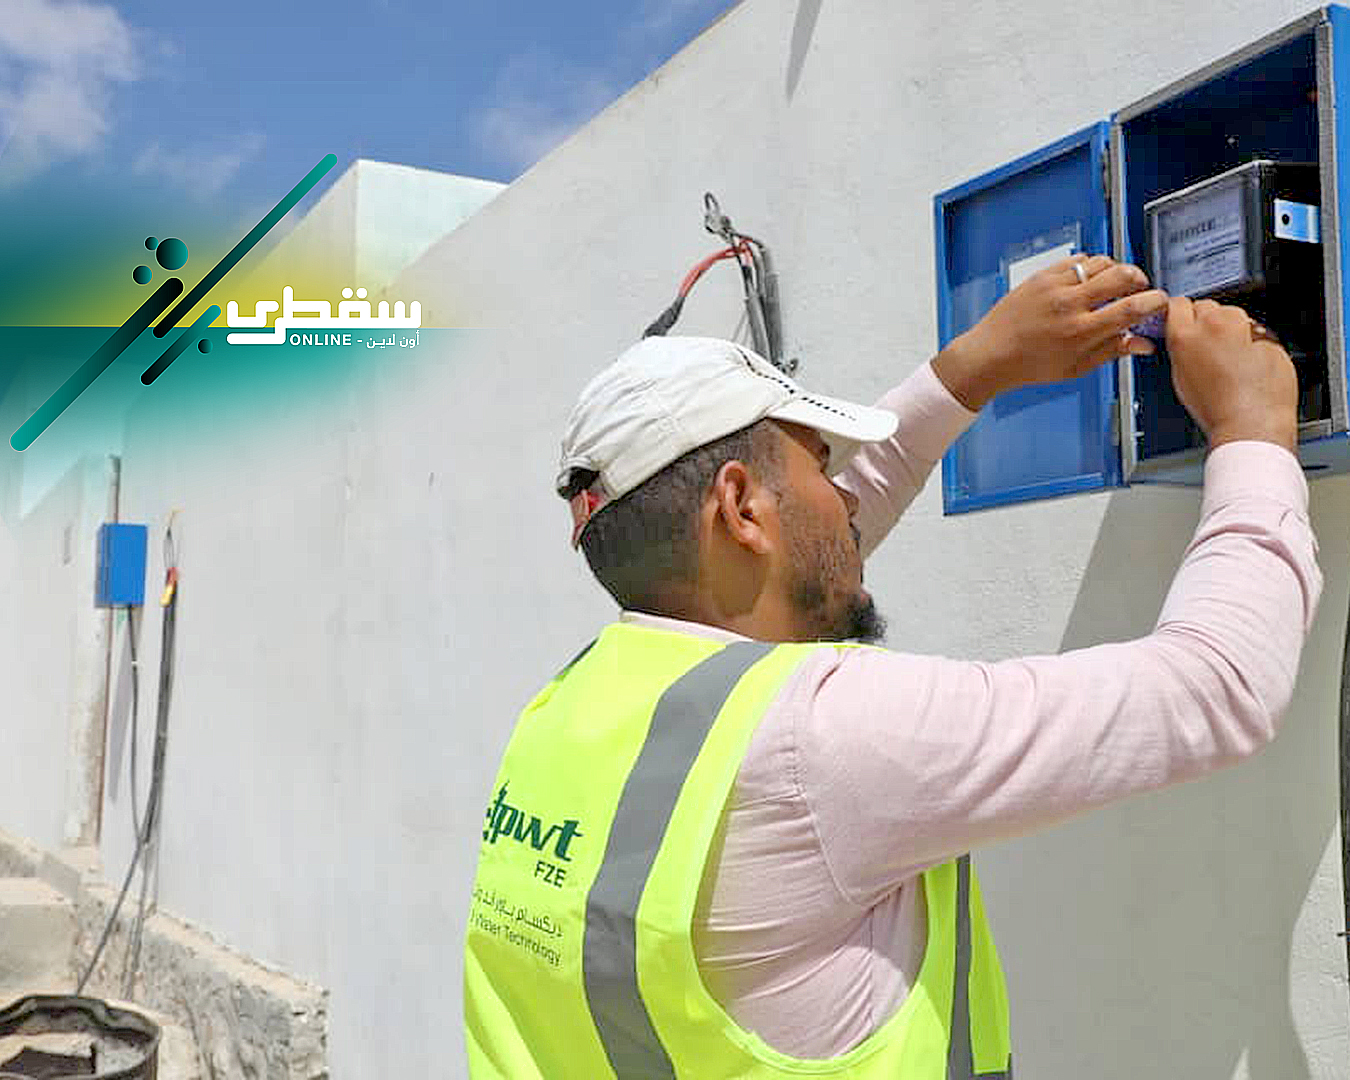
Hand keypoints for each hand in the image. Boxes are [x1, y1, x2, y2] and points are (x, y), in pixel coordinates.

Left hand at [933, 255, 1167, 409]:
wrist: (990, 354)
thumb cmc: (1030, 365)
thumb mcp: (1076, 367)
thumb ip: (1112, 351)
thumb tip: (1144, 343)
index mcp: (1080, 332)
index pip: (1131, 308)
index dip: (1155, 302)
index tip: (1160, 302)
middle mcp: (1069, 305)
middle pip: (1122, 275)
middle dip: (1140, 280)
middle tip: (1140, 290)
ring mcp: (1054, 286)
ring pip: (1102, 262)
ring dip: (1117, 270)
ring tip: (1116, 284)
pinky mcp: (1042, 275)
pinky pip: (1078, 259)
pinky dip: (1091, 266)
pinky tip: (1090, 279)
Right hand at [1165, 297, 1296, 451]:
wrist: (1252, 422)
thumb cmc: (1217, 409)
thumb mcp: (1181, 378)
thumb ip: (1181, 350)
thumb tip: (1186, 339)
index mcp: (1185, 336)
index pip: (1177, 304)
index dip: (1180, 313)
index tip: (1183, 319)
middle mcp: (1214, 324)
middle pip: (1207, 306)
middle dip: (1207, 321)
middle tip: (1210, 346)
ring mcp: (1245, 326)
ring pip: (1234, 315)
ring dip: (1232, 328)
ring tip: (1233, 359)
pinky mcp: (1268, 334)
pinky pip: (1257, 330)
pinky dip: (1254, 340)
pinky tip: (1250, 363)